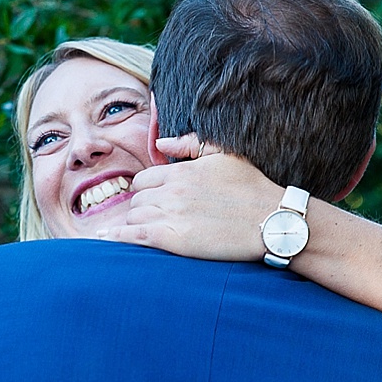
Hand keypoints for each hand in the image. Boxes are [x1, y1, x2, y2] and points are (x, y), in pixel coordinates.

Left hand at [97, 134, 281, 260]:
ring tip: (151, 232)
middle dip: (143, 208)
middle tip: (159, 220)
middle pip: (137, 200)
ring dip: (138, 224)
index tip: (158, 202)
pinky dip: (118, 237)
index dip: (147, 192)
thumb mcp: (225, 155)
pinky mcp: (172, 239)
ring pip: (134, 217)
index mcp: (181, 172)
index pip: (143, 180)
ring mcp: (170, 214)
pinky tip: (109, 239)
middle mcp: (171, 191)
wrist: (272, 220)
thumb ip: (189, 144)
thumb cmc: (252, 188)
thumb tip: (161, 142)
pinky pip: (134, 236)